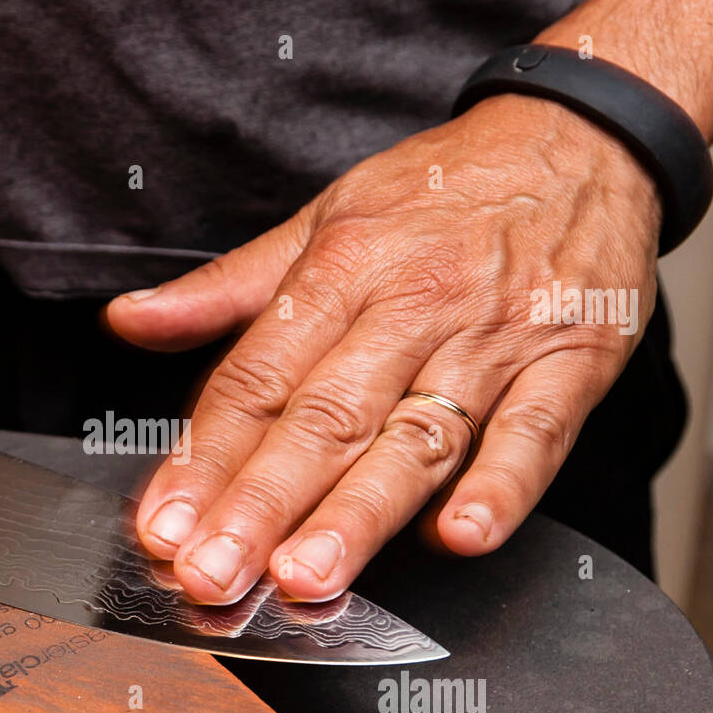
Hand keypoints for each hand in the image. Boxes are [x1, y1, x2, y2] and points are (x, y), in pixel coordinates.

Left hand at [106, 94, 661, 602]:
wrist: (583, 138)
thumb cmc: (444, 191)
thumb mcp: (324, 218)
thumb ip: (227, 287)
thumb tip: (130, 319)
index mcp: (342, 269)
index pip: (256, 377)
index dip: (205, 457)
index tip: (165, 524)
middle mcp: (412, 304)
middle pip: (325, 418)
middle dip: (261, 505)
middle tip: (214, 572)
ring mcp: (493, 338)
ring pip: (417, 436)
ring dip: (359, 514)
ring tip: (307, 575)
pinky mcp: (572, 362)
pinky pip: (536, 433)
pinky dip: (500, 487)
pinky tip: (458, 535)